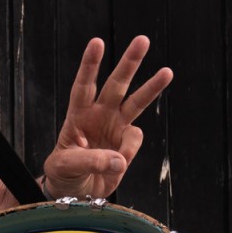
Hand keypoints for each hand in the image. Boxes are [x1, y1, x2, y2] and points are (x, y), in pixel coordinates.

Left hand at [43, 35, 172, 199]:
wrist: (76, 192)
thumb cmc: (64, 173)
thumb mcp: (65, 166)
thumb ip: (90, 161)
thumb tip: (120, 160)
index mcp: (78, 114)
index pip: (83, 86)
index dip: (90, 65)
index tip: (97, 43)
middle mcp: (100, 115)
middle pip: (116, 84)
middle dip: (129, 62)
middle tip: (142, 40)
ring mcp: (116, 128)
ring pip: (137, 103)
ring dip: (152, 87)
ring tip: (167, 72)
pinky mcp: (127, 145)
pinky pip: (135, 141)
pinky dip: (129, 151)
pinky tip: (118, 163)